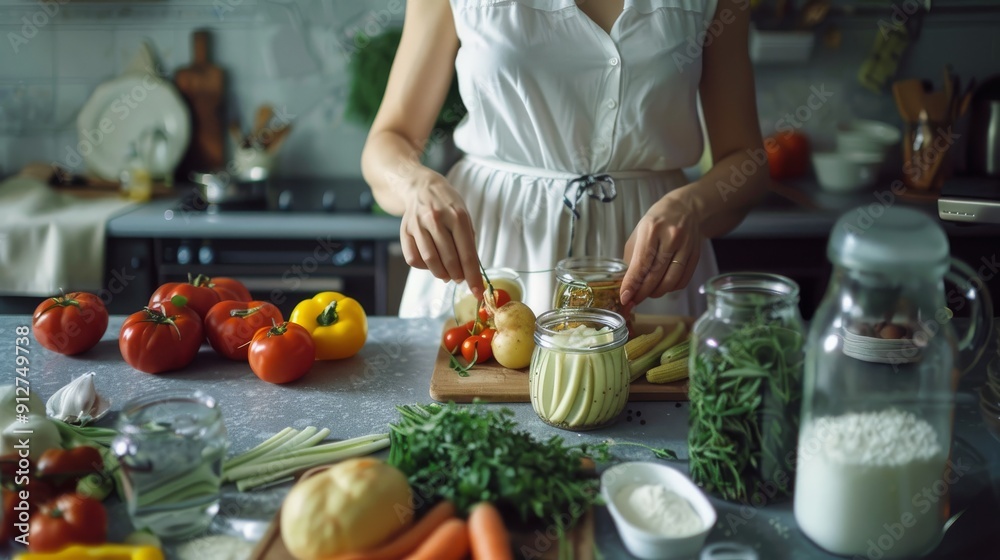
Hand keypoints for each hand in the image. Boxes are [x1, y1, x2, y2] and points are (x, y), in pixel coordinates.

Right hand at [399, 169, 483, 297]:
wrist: (421, 187)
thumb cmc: (447, 204)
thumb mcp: (465, 216)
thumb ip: (468, 242)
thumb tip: (471, 271)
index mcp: (457, 216)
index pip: (467, 253)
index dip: (473, 276)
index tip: (477, 291)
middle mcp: (436, 219)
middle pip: (448, 259)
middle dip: (457, 275)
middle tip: (460, 279)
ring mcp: (418, 225)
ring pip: (430, 261)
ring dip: (441, 274)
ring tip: (447, 274)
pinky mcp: (404, 231)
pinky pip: (413, 258)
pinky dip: (423, 267)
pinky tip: (431, 263)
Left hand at [620, 192, 702, 306]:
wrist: (685, 208)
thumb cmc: (657, 222)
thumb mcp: (639, 233)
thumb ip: (632, 257)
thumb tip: (627, 284)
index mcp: (652, 230)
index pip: (641, 263)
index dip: (632, 284)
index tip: (625, 298)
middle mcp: (671, 238)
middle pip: (656, 275)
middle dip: (642, 293)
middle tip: (633, 301)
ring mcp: (686, 247)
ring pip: (671, 281)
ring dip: (657, 293)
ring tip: (648, 294)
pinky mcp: (696, 255)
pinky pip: (683, 280)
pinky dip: (671, 288)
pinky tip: (663, 286)